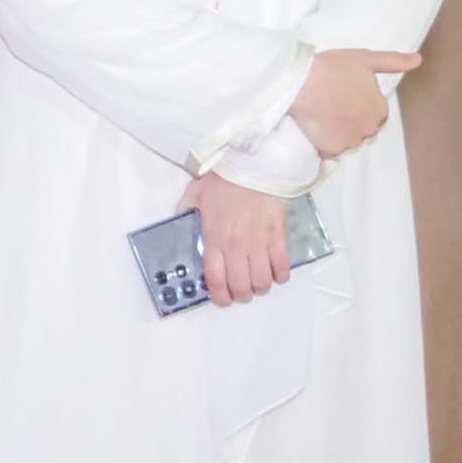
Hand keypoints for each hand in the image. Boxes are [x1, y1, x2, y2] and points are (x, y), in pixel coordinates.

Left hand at [185, 171, 289, 304]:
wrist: (253, 162)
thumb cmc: (224, 176)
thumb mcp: (195, 192)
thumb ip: (185, 210)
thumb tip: (179, 221)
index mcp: (213, 238)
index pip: (215, 279)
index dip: (220, 296)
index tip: (224, 300)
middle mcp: (235, 245)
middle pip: (241, 286)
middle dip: (242, 295)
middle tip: (243, 291)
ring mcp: (258, 242)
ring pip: (262, 281)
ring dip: (261, 287)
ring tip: (260, 282)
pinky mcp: (278, 236)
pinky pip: (282, 267)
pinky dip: (280, 275)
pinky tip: (277, 272)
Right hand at [287, 46, 420, 157]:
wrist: (300, 82)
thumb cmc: (333, 68)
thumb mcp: (366, 59)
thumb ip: (394, 62)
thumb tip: (418, 60)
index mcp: (380, 110)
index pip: (375, 113)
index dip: (360, 103)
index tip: (346, 93)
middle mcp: (369, 130)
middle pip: (363, 128)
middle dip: (352, 119)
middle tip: (334, 102)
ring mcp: (350, 142)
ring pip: (347, 139)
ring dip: (339, 131)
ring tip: (324, 112)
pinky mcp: (330, 150)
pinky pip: (331, 149)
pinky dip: (325, 141)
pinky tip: (317, 124)